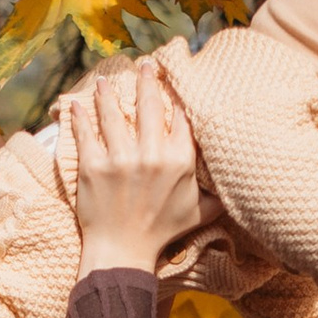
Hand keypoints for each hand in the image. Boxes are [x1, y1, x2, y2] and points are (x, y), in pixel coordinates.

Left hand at [66, 63, 202, 273]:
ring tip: (106, 80)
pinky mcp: (93, 167)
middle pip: (148, 106)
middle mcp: (151, 155)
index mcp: (179, 161)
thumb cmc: (162, 233)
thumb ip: (219, 192)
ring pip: (113, 114)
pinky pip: (86, 134)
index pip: (180, 117)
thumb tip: (239, 180)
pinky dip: (81, 117)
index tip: (172, 79)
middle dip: (146, 80)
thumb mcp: (201, 212)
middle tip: (145, 65)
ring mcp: (120, 159)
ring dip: (109, 93)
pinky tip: (78, 104)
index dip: (176, 95)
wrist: (122, 253)